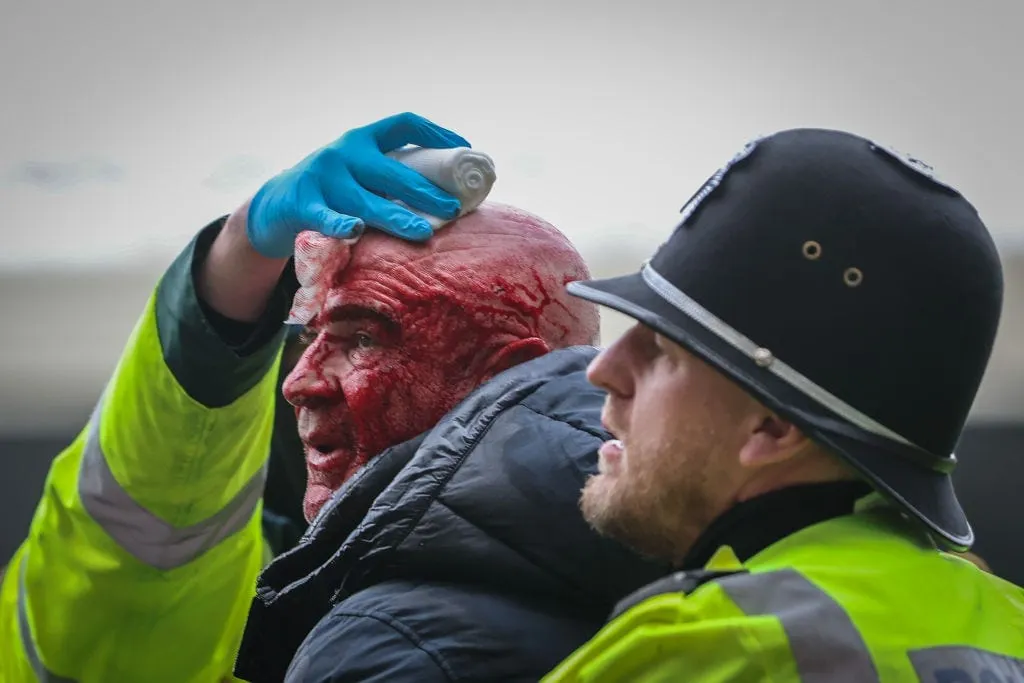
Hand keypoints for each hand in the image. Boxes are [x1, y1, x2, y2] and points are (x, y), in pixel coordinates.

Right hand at [246, 112, 469, 257]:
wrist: (274, 205)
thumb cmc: (332, 193)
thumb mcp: (358, 173)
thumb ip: (390, 176)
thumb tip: (447, 193)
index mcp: (362, 139)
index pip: (403, 124)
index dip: (436, 133)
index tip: (464, 150)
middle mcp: (343, 152)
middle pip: (392, 171)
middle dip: (425, 192)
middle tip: (453, 208)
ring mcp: (322, 177)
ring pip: (366, 201)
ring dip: (396, 218)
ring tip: (423, 231)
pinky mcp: (302, 203)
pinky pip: (325, 216)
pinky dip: (340, 224)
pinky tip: (356, 230)